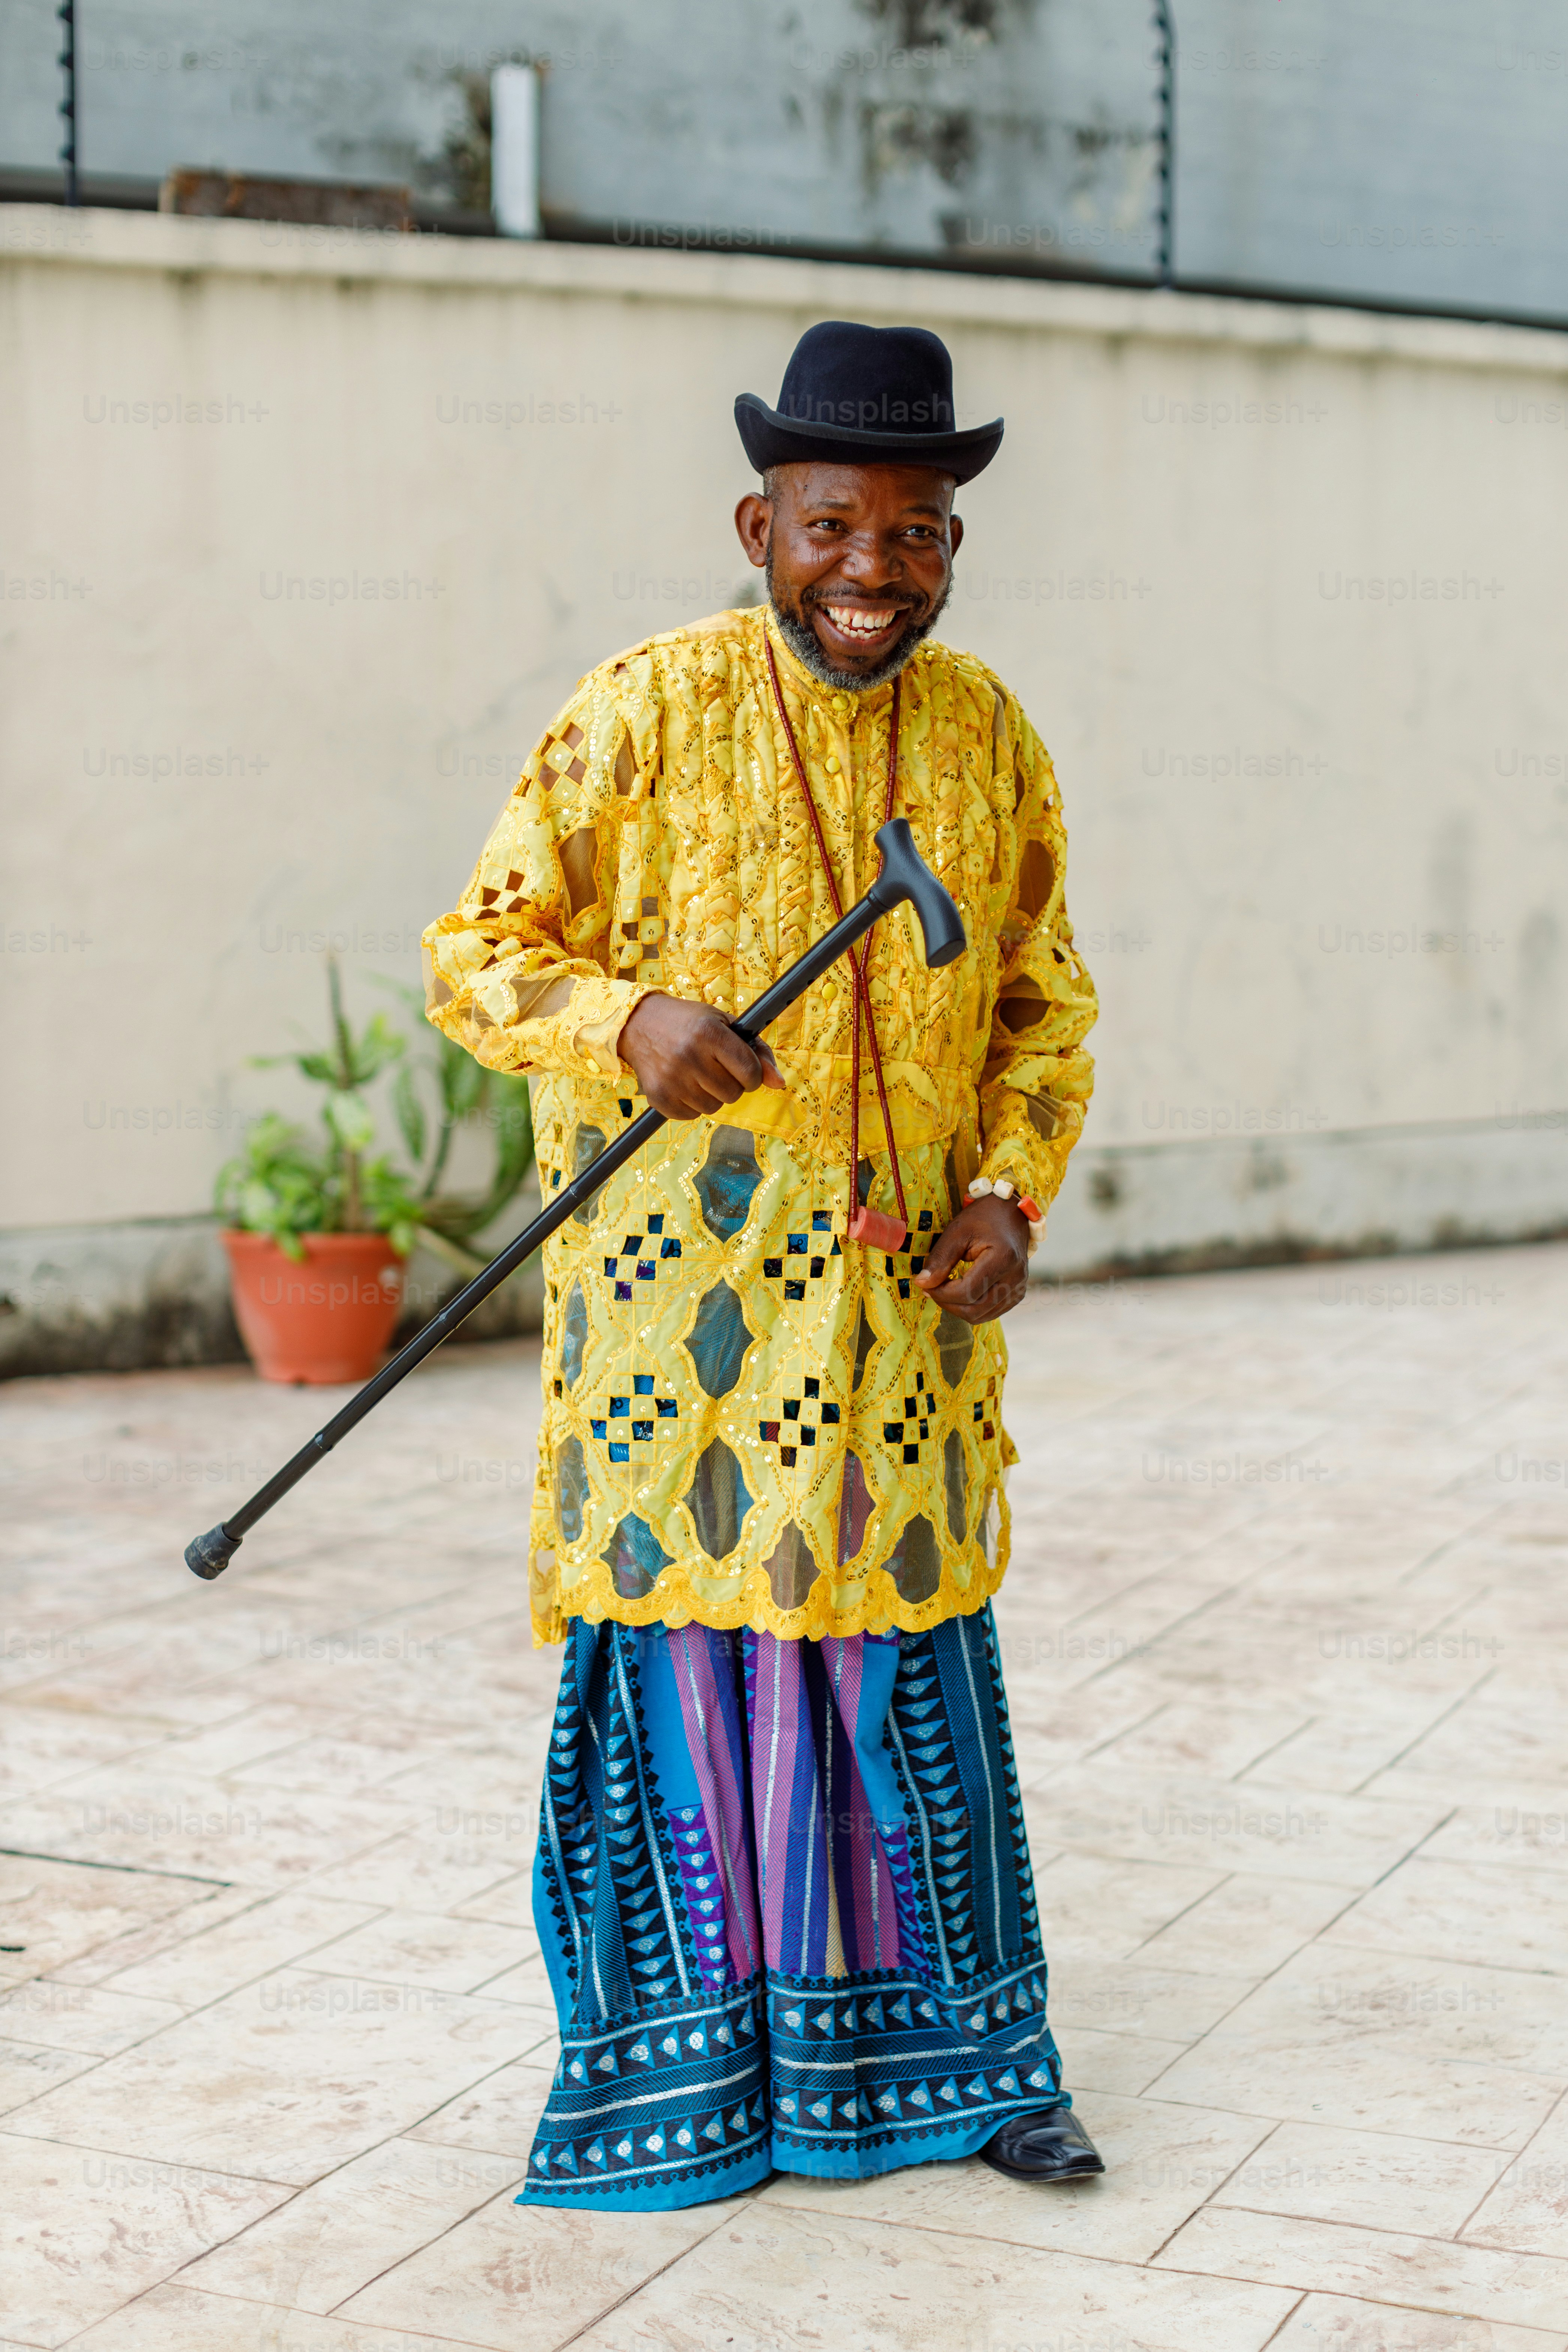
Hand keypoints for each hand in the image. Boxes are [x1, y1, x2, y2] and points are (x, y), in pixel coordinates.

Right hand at [619, 993, 784, 1119]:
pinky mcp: (659, 1097)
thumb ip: (757, 1051)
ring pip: (714, 1107)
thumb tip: (779, 1084)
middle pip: (734, 1094)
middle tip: (716, 1067)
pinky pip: (692, 1116)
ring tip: (698, 1074)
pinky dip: (692, 1104)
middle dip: (732, 1084)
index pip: (750, 1072)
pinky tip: (683, 1083)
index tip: (745, 1069)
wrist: (639, 1024)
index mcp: (709, 1033)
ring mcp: (672, 1079)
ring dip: (712, 1095)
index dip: (753, 1075)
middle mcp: (689, 1056)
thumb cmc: (690, 1023)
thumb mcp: (725, 1024)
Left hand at [913, 1196, 1029, 1324]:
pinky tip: (961, 1292)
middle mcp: (1016, 1278)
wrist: (1011, 1214)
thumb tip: (922, 1283)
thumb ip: (940, 1259)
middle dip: (946, 1303)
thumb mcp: (957, 1231)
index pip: (966, 1292)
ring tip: (944, 1289)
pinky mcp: (1017, 1294)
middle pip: (973, 1310)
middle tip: (931, 1288)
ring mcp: (1019, 1288)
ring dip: (957, 1307)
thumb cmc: (983, 1218)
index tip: (925, 1283)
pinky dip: (971, 1307)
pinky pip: (989, 1313)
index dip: (941, 1293)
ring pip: (980, 1316)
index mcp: (1003, 1259)